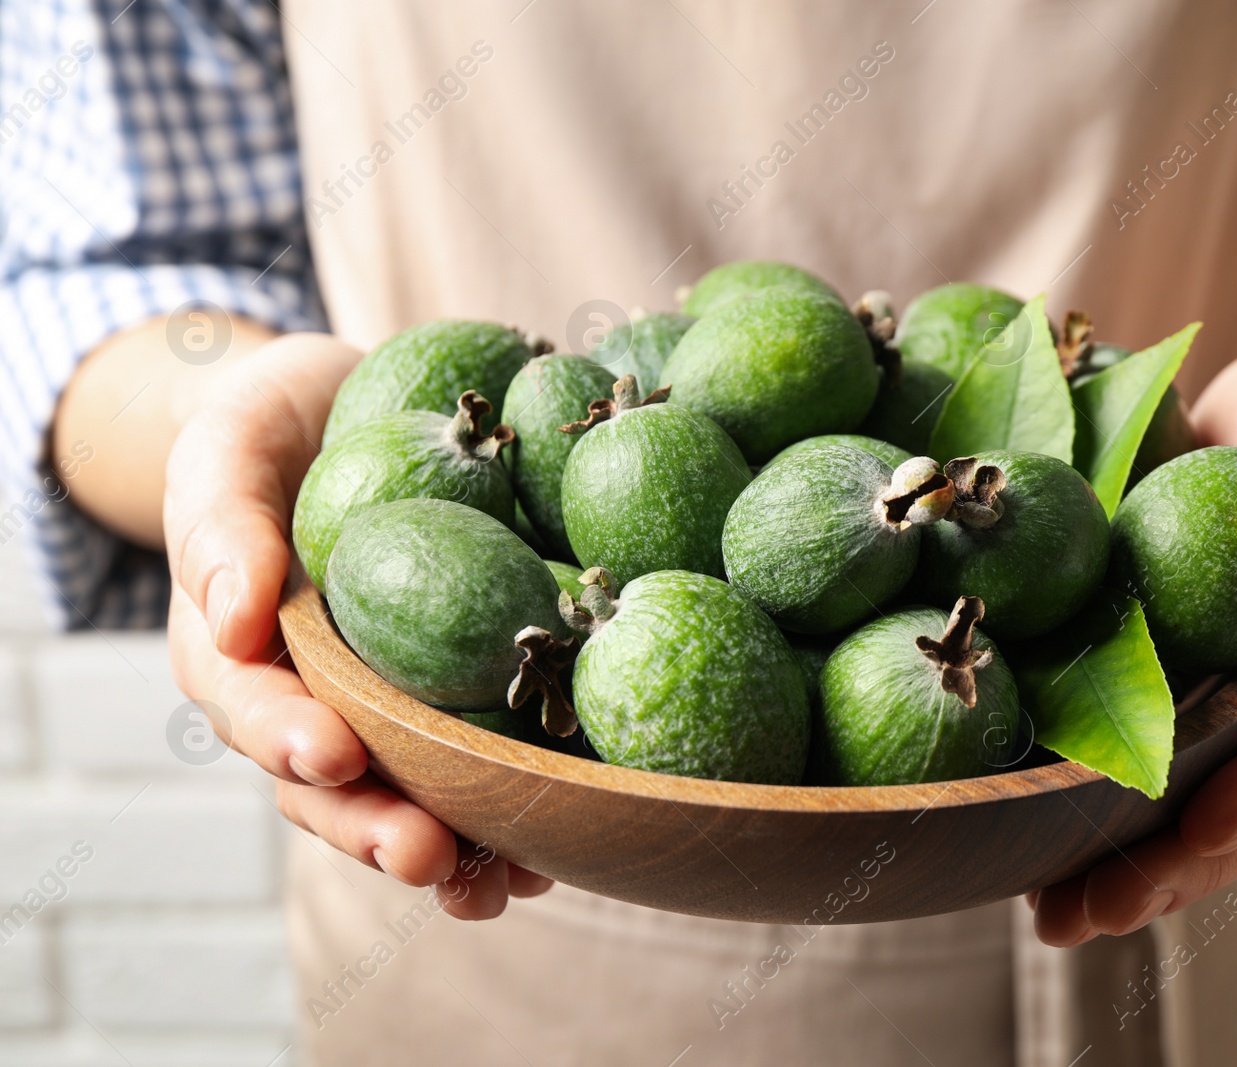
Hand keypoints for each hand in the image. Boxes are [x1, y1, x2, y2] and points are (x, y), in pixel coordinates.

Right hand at [163, 332, 552, 918]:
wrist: (345, 412)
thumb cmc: (272, 429)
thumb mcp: (228, 445)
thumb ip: (218, 521)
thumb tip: (235, 617)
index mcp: (241, 653)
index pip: (253, 708)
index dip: (289, 740)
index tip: (335, 755)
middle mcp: (313, 697)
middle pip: (333, 784)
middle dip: (377, 828)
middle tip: (426, 857)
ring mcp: (385, 706)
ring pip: (409, 795)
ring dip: (453, 849)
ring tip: (500, 887)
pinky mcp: (455, 694)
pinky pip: (481, 760)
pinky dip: (514, 809)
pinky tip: (563, 841)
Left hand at [1031, 344, 1236, 944]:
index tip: (1204, 830)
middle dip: (1180, 865)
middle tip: (1094, 910)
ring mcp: (1236, 702)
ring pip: (1197, 804)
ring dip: (1130, 865)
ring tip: (1055, 916)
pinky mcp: (1174, 691)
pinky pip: (1147, 765)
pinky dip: (1096, 811)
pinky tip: (1032, 850)